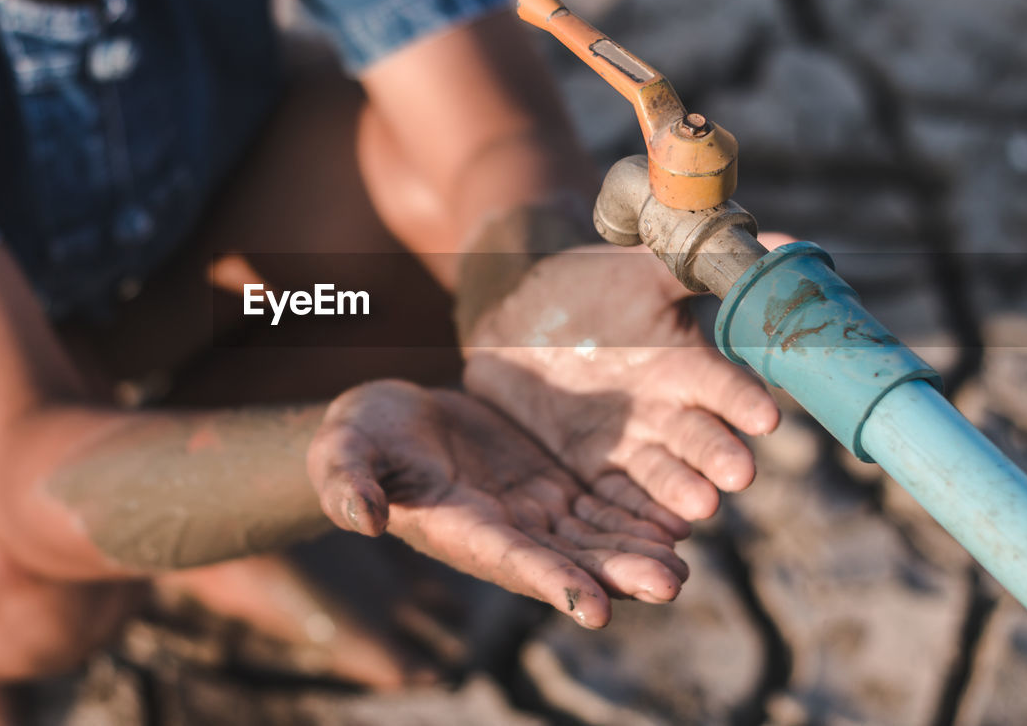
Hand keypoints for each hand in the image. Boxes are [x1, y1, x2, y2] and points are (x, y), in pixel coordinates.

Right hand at [307, 380, 688, 628]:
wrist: (384, 420)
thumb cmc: (355, 438)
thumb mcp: (343, 452)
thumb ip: (350, 483)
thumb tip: (359, 517)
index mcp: (458, 530)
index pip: (509, 560)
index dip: (552, 583)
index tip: (595, 606)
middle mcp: (502, 532)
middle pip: (568, 560)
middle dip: (617, 574)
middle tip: (670, 582)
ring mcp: (529, 510)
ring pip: (592, 538)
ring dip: (635, 550)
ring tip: (684, 558)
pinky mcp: (547, 485)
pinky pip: (598, 504)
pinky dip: (633, 514)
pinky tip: (676, 516)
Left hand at [461, 235, 790, 525]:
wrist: (520, 316)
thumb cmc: (590, 285)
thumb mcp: (642, 268)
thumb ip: (699, 265)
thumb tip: (784, 240)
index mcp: (687, 366)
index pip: (723, 386)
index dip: (743, 400)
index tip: (765, 416)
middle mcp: (669, 412)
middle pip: (700, 439)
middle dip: (719, 456)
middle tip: (739, 474)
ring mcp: (631, 443)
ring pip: (663, 475)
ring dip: (682, 492)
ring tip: (698, 508)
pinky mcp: (591, 468)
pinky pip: (615, 496)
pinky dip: (634, 514)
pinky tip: (652, 531)